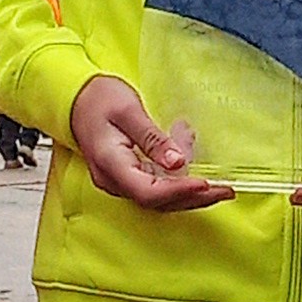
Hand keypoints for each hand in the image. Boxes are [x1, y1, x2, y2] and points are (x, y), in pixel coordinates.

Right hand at [67, 70, 228, 212]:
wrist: (75, 99)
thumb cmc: (98, 99)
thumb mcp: (129, 110)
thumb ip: (153, 138)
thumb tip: (178, 163)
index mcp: (110, 165)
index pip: (148, 191)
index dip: (179, 191)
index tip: (206, 183)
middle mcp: (113, 181)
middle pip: (157, 202)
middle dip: (194, 198)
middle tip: (226, 190)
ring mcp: (119, 182)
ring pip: (159, 198)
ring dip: (189, 192)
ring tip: (218, 183)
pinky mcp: (128, 177)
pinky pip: (156, 186)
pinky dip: (179, 180)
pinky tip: (195, 165)